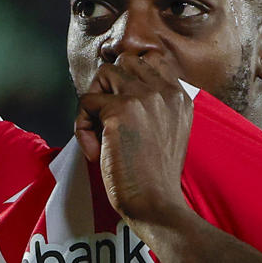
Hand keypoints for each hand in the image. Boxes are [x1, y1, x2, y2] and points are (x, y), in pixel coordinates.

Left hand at [74, 51, 194, 226]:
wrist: (155, 202)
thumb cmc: (155, 177)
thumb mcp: (167, 132)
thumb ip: (153, 107)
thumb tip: (115, 92)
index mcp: (179, 97)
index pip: (150, 60)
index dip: (128, 79)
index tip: (119, 108)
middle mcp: (165, 91)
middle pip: (125, 62)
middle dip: (108, 86)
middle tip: (104, 119)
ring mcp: (143, 97)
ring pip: (104, 73)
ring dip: (93, 102)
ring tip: (98, 133)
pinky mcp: (119, 111)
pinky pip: (86, 101)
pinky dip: (82, 127)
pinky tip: (95, 151)